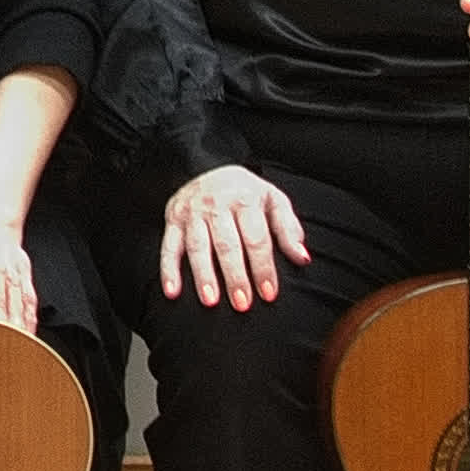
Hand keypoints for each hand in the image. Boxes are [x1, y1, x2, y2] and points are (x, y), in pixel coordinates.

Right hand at [158, 162, 308, 310]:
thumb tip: (301, 257)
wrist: (206, 167)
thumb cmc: (245, 192)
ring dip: (203, 275)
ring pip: (197, 246)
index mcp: (244, 199)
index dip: (263, 267)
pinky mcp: (173, 219)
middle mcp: (215, 204)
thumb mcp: (273, 200)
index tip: (268, 293)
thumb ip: (288, 228)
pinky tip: (172, 291)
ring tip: (210, 301)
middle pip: (226, 245)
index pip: (256, 238)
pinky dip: (168, 270)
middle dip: (234, 276)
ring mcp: (191, 212)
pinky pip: (168, 246)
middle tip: (242, 303)